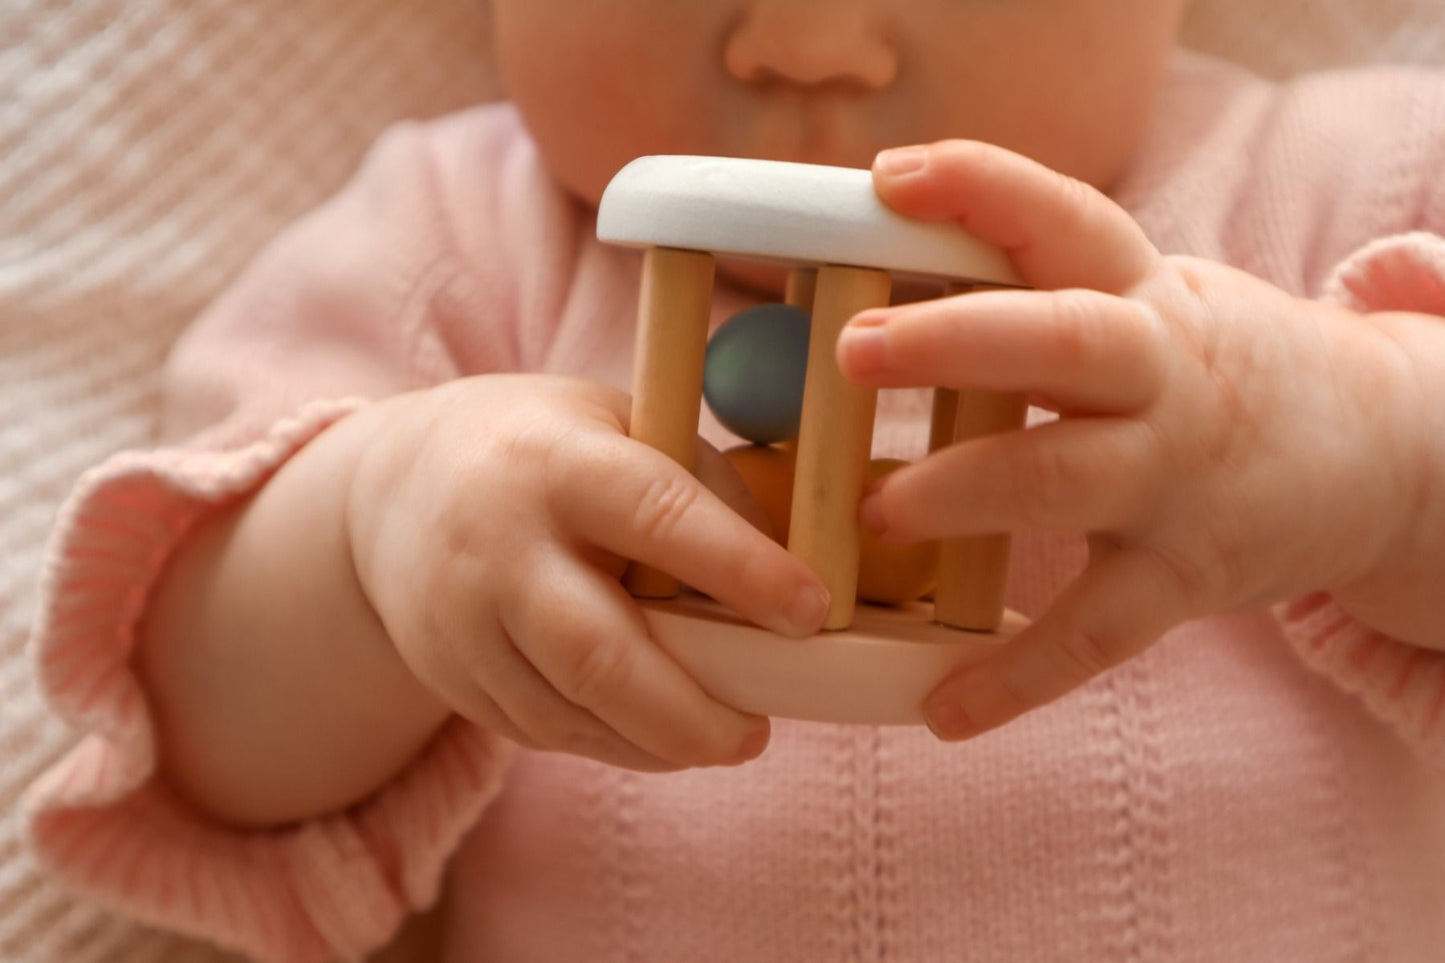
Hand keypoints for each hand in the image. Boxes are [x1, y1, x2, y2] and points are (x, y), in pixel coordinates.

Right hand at [345, 374, 829, 769]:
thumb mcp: (619, 427)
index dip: (742, 570)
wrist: (394, 487)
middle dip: (691, 713)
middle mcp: (498, 543)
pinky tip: (656, 734)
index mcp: (555, 462)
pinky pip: (541, 730)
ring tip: (722, 738)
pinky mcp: (449, 674)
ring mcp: (461, 619)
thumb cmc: (544, 449)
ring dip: (658, 743)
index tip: (813, 613)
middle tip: (759, 733)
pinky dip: (612, 743)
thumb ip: (700, 488)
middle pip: (598, 654)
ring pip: (569, 712)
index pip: (659, 517)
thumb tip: (791, 577)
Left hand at [837, 141, 1428, 739]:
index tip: (889, 176)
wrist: (1379, 452)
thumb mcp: (1152, 308)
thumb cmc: (1217, 370)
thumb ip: (1043, 301)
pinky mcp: (1186, 576)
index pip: (1062, 221)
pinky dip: (1016, 676)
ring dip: (963, 490)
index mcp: (1144, 296)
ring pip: (1064, 480)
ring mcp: (1176, 479)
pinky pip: (1094, 633)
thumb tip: (879, 301)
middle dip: (956, 340)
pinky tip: (942, 711)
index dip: (978, 190)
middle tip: (855, 347)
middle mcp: (1163, 376)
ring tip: (875, 511)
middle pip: (1060, 342)